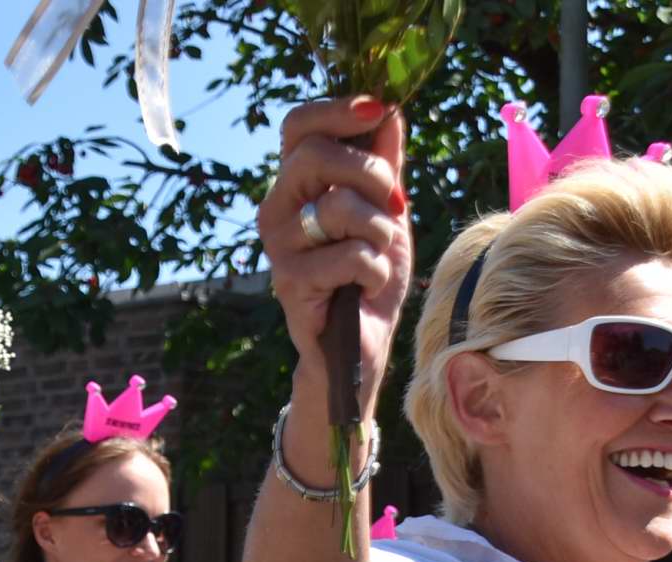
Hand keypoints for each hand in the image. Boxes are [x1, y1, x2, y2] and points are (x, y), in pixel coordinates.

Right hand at [259, 100, 412, 421]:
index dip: (336, 109)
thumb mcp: (386, 208)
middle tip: (394, 204)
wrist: (362, 342)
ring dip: (380, 233)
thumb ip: (385, 162)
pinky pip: (350, 255)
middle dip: (373, 175)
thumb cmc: (370, 273)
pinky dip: (375, 271)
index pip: (298, 125)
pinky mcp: (291, 282)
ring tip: (377, 257)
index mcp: (297, 183)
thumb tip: (389, 110)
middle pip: (317, 155)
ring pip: (340, 207)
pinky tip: (366, 287)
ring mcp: (279, 246)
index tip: (377, 109)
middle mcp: (278, 208)